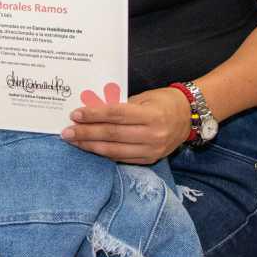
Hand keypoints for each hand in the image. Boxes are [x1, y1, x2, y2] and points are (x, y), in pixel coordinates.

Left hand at [61, 87, 191, 164]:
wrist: (189, 117)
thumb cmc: (164, 101)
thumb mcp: (144, 97)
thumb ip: (121, 105)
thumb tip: (93, 110)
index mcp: (151, 115)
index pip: (116, 115)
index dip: (94, 115)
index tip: (75, 114)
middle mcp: (153, 135)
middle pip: (112, 135)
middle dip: (86, 134)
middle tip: (67, 132)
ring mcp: (152, 150)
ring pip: (114, 150)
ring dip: (90, 146)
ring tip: (74, 141)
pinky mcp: (150, 160)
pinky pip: (122, 158)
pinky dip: (104, 154)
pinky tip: (90, 149)